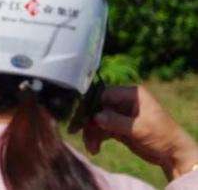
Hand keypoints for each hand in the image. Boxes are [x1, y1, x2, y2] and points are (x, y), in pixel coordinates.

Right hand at [82, 85, 197, 179]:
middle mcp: (124, 101)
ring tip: (91, 147)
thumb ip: (115, 121)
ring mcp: (121, 114)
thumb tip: (95, 117)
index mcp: (131, 94)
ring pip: (98, 120)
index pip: (104, 94)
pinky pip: (102, 129)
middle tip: (77, 132)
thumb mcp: (138, 128)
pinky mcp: (119, 126)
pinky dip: (97, 138)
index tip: (79, 116)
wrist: (173, 155)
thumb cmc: (161, 136)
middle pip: (98, 107)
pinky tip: (94, 148)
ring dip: (92, 133)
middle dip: (89, 122)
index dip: (91, 104)